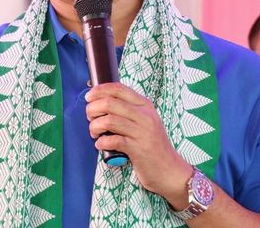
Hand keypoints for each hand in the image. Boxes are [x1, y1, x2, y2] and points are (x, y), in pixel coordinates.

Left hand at [85, 82, 192, 207]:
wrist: (170, 170)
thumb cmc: (151, 145)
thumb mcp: (144, 122)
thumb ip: (127, 111)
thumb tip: (100, 103)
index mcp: (145, 105)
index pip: (119, 89)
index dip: (99, 90)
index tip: (89, 97)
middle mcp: (145, 116)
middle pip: (110, 103)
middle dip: (93, 109)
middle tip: (90, 118)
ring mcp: (142, 132)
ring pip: (109, 120)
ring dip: (95, 126)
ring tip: (94, 133)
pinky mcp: (138, 149)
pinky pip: (113, 140)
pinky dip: (102, 142)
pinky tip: (101, 144)